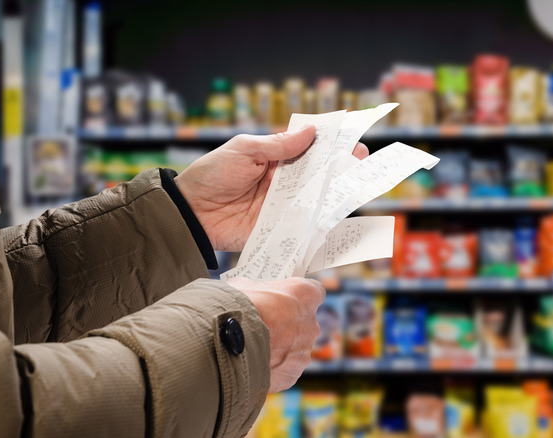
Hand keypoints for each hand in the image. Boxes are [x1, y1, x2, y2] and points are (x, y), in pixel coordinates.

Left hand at [174, 126, 369, 250]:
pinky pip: (304, 225)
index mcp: (275, 158)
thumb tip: (311, 131)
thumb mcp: (244, 150)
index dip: (331, 144)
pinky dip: (321, 222)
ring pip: (316, 198)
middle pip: (319, 174)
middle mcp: (283, 181)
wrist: (191, 213)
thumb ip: (278, 145)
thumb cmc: (211, 175)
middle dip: (341, 167)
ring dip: (336, 193)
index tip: (352, 139)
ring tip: (357, 186)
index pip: (309, 148)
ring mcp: (283, 205)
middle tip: (361, 161)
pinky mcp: (279, 228)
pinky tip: (339, 217)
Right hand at [226, 277, 324, 392]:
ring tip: (254, 347)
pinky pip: (284, 369)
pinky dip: (272, 367)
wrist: (225, 343)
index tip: (286, 299)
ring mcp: (303, 351)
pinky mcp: (292, 374)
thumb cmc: (237, 308)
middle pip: (304, 323)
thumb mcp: (243, 287)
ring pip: (294, 348)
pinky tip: (254, 363)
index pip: (314, 291)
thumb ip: (255, 289)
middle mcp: (311, 324)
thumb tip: (247, 291)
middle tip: (265, 325)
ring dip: (279, 348)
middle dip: (286, 324)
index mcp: (305, 295)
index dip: (299, 296)